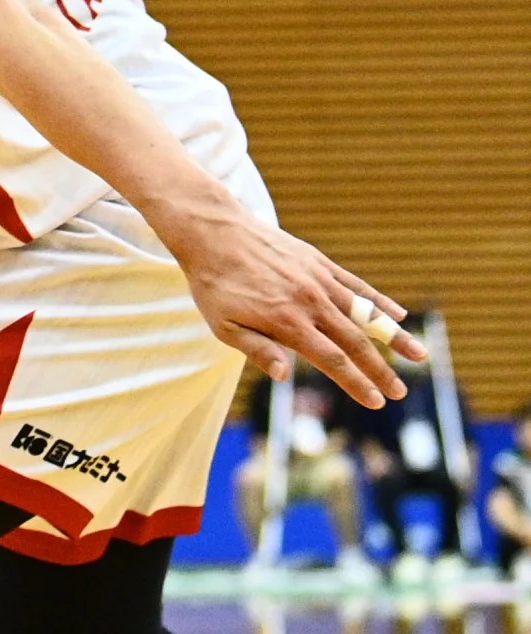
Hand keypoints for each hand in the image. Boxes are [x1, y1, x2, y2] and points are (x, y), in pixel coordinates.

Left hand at [163, 203, 421, 406]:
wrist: (213, 231)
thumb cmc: (213, 284)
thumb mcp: (223, 325)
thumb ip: (257, 350)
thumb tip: (286, 377)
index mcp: (288, 323)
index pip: (332, 360)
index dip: (356, 383)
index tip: (376, 402)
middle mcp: (310, 302)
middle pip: (355, 342)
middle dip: (380, 370)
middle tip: (399, 392)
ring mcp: (318, 280)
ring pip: (366, 313)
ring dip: (394, 337)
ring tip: (420, 356)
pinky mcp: (319, 262)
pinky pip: (356, 286)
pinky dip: (379, 301)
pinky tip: (399, 315)